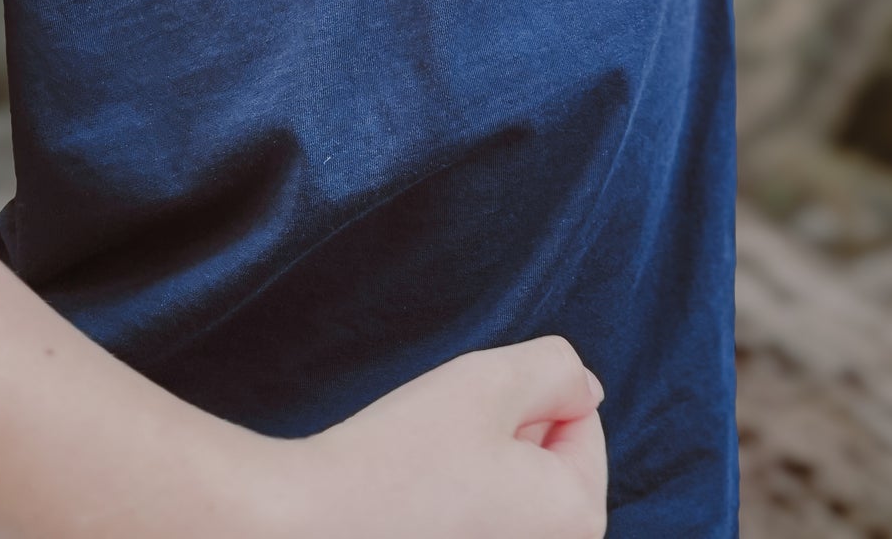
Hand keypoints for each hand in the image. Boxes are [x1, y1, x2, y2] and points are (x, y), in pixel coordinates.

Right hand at [269, 335, 607, 538]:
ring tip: (424, 480)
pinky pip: (475, 526)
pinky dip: (449, 510)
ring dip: (476, 473)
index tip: (470, 424)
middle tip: (445, 449)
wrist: (306, 529)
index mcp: (578, 519)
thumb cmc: (401, 456)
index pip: (579, 420)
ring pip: (508, 496)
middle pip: (546, 464)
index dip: (523, 399)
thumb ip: (559, 368)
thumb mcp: (492, 378)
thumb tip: (586, 392)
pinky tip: (409, 511)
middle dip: (504, 439)